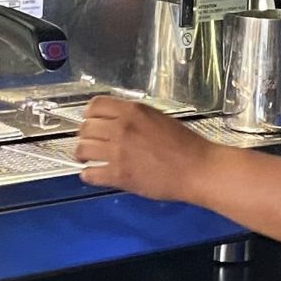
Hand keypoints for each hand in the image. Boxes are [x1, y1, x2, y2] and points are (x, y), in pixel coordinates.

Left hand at [74, 96, 212, 201]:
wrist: (197, 169)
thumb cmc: (185, 145)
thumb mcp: (158, 118)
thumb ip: (134, 117)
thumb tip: (116, 121)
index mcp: (132, 111)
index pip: (95, 106)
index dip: (90, 115)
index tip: (91, 121)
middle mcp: (121, 128)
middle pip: (86, 127)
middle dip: (86, 135)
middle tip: (90, 142)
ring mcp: (118, 152)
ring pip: (83, 148)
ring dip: (83, 154)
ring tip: (88, 158)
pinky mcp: (118, 175)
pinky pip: (89, 173)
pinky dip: (88, 174)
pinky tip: (94, 174)